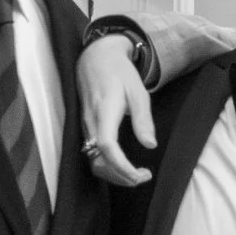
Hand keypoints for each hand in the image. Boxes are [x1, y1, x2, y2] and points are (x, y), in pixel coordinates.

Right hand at [81, 35, 156, 186]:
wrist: (96, 57)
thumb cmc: (119, 72)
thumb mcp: (138, 91)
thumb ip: (143, 119)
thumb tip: (150, 145)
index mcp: (104, 110)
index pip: (107, 145)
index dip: (121, 165)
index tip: (139, 175)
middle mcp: (90, 121)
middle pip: (98, 160)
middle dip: (120, 176)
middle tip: (144, 177)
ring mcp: (85, 125)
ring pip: (93, 161)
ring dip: (114, 174)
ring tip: (137, 175)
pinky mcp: (86, 127)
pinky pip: (92, 154)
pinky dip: (108, 166)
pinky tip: (123, 166)